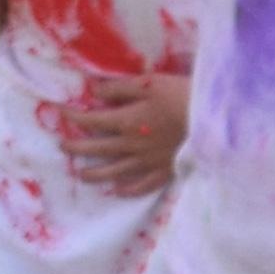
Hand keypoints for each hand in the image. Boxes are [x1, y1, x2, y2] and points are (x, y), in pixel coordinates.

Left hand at [60, 62, 191, 191]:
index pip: (91, 120)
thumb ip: (120, 88)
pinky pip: (142, 185)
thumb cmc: (182, 96)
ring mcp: (148, 162)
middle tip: (63, 147)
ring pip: (115, 171)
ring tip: (82, 175)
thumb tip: (95, 92)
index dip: (73, 116)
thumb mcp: (150, 83)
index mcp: (126, 122)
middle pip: (97, 149)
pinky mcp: (165, 171)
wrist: (214, 121)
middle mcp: (132, 145)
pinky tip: (119, 191)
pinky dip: (128, 190)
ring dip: (95, 174)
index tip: (60, 112)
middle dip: (76, 147)